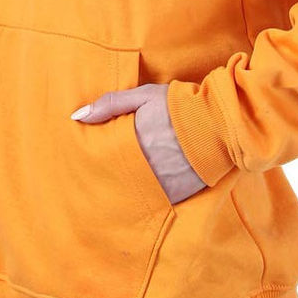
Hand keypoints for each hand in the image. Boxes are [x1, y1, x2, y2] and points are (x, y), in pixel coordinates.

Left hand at [71, 84, 207, 205]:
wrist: (220, 123)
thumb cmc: (180, 106)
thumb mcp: (145, 95)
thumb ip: (111, 103)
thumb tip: (78, 116)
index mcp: (131, 143)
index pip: (102, 159)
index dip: (95, 161)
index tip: (86, 163)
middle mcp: (142, 167)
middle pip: (116, 178)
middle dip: (109, 178)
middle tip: (97, 182)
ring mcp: (160, 183)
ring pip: (133, 193)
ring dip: (127, 190)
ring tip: (120, 188)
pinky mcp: (177, 194)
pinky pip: (156, 202)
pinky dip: (149, 199)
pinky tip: (141, 196)